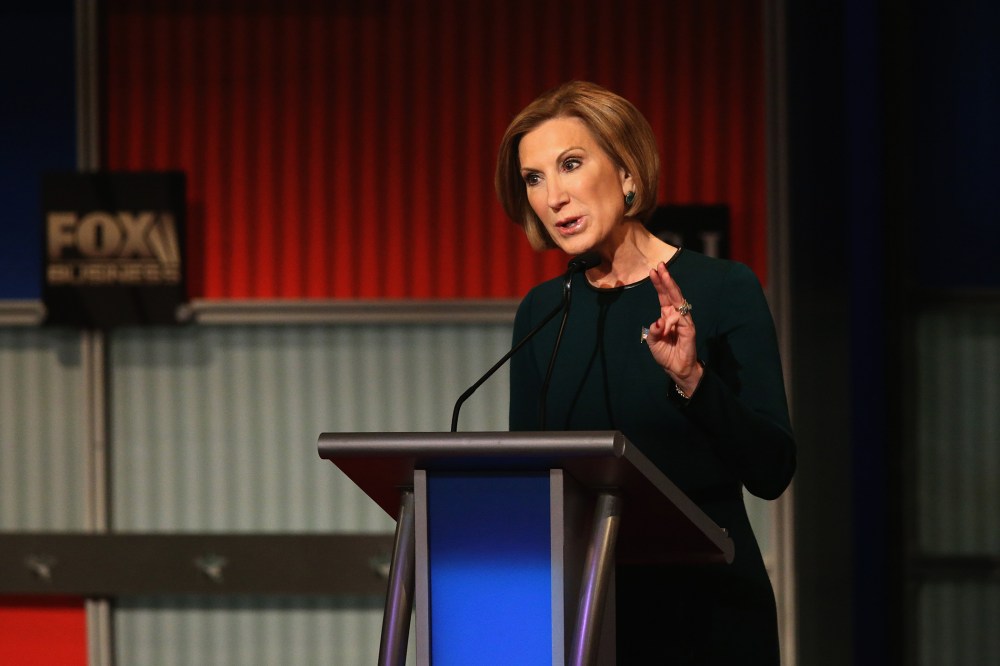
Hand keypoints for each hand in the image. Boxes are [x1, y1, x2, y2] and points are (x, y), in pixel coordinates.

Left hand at [646, 262, 702, 395]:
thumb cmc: (666, 354)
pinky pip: (680, 320)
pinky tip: (664, 322)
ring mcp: (684, 321)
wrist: (677, 369)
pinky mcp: (690, 329)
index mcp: (667, 316)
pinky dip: (671, 321)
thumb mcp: (653, 342)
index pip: (663, 296)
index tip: (653, 270)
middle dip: (666, 279)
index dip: (659, 284)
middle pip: (671, 294)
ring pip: (678, 300)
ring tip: (664, 274)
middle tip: (660, 265)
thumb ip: (654, 331)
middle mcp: (676, 315)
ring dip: (670, 287)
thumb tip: (658, 322)